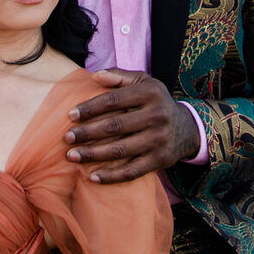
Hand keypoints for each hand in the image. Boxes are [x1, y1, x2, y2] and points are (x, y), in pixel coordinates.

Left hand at [65, 70, 199, 181]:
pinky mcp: (159, 160)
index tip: (70, 115)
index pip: (114, 100)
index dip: (90, 108)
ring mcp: (158, 140)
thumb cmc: (156, 102)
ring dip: (93, 155)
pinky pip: (132, 171)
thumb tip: (94, 76)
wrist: (187, 128)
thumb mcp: (144, 82)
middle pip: (115, 126)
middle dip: (87, 133)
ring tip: (71, 156)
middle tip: (67, 138)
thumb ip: (119, 76)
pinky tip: (92, 177)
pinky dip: (111, 176)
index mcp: (150, 94)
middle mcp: (156, 116)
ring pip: (120, 150)